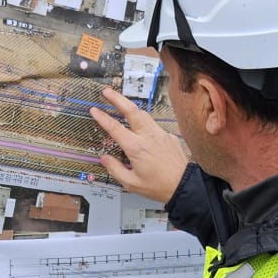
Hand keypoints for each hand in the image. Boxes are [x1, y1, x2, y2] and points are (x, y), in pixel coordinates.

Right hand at [90, 86, 187, 201]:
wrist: (183, 186)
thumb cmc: (158, 187)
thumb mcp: (131, 183)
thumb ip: (115, 169)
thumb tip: (104, 158)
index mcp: (136, 148)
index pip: (115, 128)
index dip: (102, 117)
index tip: (94, 110)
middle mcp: (148, 136)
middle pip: (131, 110)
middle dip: (118, 99)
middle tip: (106, 91)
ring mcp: (160, 134)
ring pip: (143, 114)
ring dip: (131, 107)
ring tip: (121, 103)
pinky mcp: (169, 136)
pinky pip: (153, 125)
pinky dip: (144, 122)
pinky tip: (140, 128)